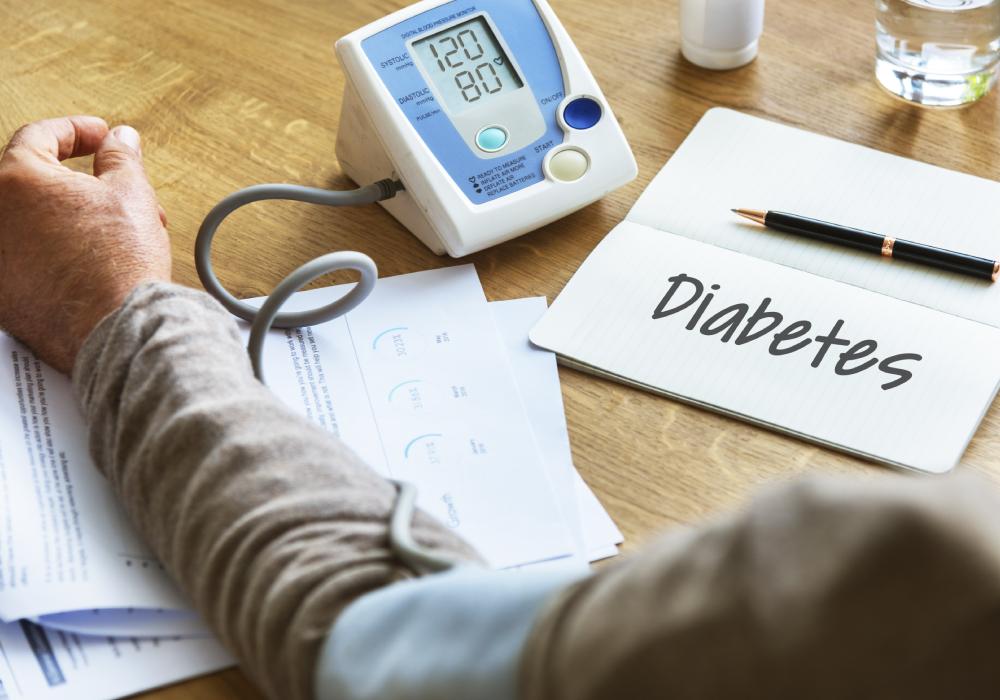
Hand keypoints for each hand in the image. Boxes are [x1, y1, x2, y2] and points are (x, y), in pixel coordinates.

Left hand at [0, 116, 170, 373]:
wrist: (115, 328)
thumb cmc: (118, 265)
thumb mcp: (131, 193)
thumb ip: (120, 157)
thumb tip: (119, 141)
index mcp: (14, 178)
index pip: (40, 136)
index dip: (78, 131)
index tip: (100, 137)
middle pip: (33, 180)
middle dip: (78, 180)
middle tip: (113, 187)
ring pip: (31, 221)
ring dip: (69, 217)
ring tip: (113, 230)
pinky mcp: (2, 294)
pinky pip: (27, 258)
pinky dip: (54, 251)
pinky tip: (90, 259)